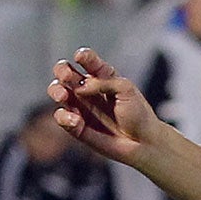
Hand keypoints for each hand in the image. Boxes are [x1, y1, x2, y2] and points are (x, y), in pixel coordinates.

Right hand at [48, 47, 162, 169]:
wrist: (144, 143)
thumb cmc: (139, 114)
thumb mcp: (126, 89)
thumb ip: (103, 82)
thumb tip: (80, 88)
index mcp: (102, 77)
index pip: (88, 61)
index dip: (83, 56)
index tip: (81, 57)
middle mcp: (88, 90)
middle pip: (66, 73)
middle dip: (62, 70)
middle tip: (67, 77)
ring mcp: (81, 108)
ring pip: (58, 93)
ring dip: (56, 91)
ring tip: (64, 96)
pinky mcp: (78, 127)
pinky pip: (62, 118)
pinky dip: (64, 117)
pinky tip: (76, 120)